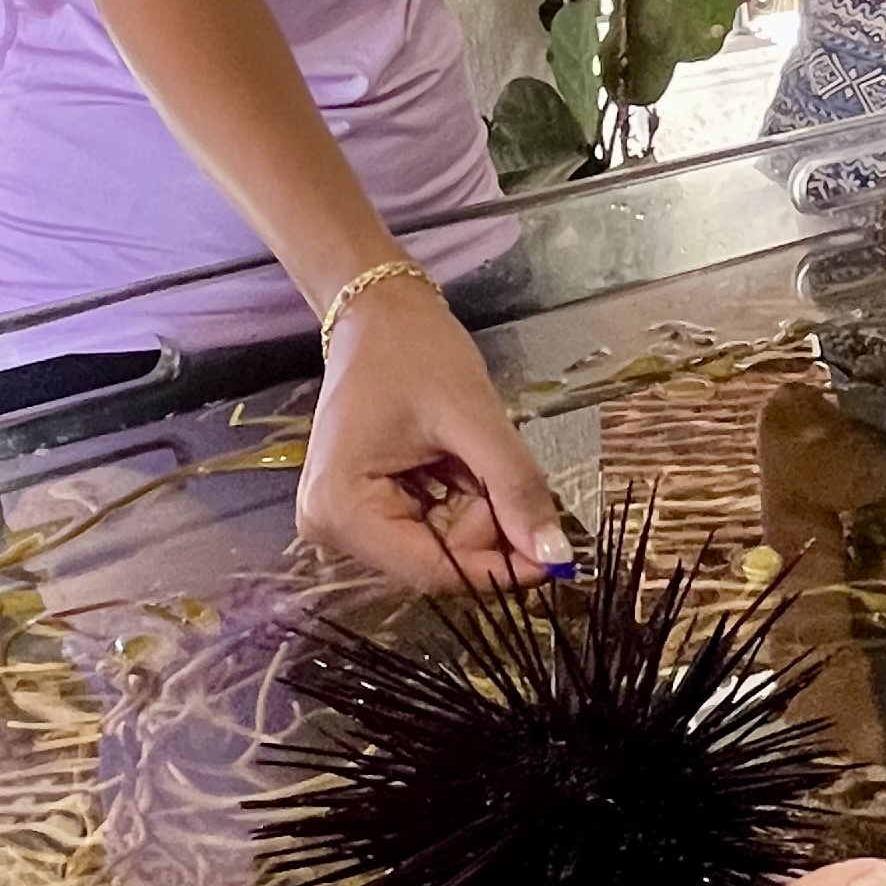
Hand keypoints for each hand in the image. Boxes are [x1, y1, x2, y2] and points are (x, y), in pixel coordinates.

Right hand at [299, 266, 576, 590]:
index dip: (499, 570)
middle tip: (491, 465)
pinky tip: (452, 463)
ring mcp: (342, 523)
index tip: (555, 559)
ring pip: (437, 549)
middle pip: (435, 562)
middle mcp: (330, 529)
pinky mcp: (359, 513)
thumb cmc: (416, 352)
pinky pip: (427, 531)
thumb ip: (515, 487)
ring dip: (472, 511)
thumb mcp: (474, 417)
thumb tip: (555, 557)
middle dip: (483, 526)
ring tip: (465, 454)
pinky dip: (457, 504)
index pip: (433, 570)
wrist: (380, 314)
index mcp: (342, 509)